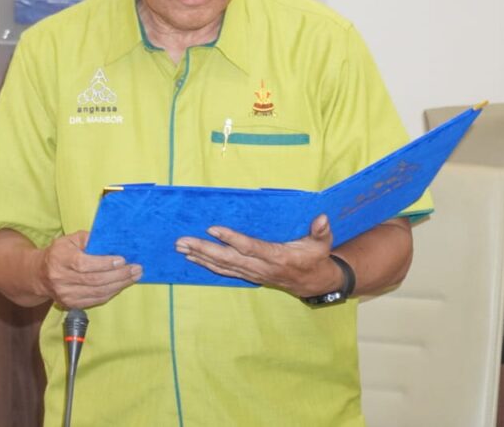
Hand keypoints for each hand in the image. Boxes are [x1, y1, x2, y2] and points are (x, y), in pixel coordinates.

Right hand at [37, 231, 141, 308]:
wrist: (39, 274)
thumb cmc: (60, 252)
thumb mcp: (70, 239)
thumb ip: (89, 239)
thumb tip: (113, 241)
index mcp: (60, 259)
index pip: (84, 264)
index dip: (105, 264)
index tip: (122, 260)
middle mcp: (61, 279)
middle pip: (94, 280)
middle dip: (119, 275)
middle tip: (136, 268)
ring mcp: (65, 294)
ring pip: (97, 293)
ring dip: (119, 285)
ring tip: (134, 276)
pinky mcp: (70, 304)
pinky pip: (96, 300)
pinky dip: (111, 292)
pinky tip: (122, 285)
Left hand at [174, 215, 342, 296]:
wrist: (313, 283)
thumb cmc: (315, 258)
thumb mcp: (322, 244)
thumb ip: (321, 231)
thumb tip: (322, 218)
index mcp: (276, 257)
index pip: (249, 247)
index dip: (231, 238)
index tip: (212, 228)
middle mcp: (260, 267)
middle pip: (227, 259)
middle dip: (204, 249)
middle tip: (182, 241)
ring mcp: (252, 273)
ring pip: (222, 266)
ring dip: (200, 257)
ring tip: (181, 248)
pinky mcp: (248, 275)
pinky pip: (223, 271)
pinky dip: (206, 265)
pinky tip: (192, 258)